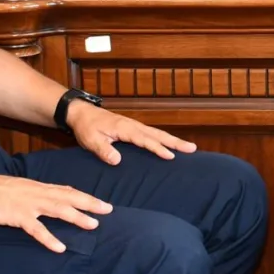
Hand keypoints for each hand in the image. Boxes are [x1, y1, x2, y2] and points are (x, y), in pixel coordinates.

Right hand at [0, 167, 112, 252]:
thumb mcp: (15, 188)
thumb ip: (31, 194)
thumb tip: (43, 199)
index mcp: (36, 187)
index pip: (66, 190)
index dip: (85, 196)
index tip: (101, 202)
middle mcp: (36, 193)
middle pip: (69, 197)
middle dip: (90, 203)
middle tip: (109, 210)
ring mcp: (27, 204)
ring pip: (58, 210)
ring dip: (77, 217)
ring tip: (93, 225)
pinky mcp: (16, 216)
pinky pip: (36, 229)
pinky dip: (49, 238)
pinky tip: (60, 247)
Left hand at [65, 100, 197, 166]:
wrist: (81, 113)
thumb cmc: (86, 127)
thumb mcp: (90, 140)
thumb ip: (103, 150)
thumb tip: (117, 160)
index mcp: (124, 128)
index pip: (144, 140)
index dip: (157, 148)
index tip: (171, 156)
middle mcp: (133, 126)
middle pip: (158, 134)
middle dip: (175, 142)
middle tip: (192, 148)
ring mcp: (134, 126)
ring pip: (157, 133)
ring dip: (173, 140)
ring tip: (189, 147)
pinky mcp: (133, 128)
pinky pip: (152, 134)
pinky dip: (164, 139)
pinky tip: (170, 145)